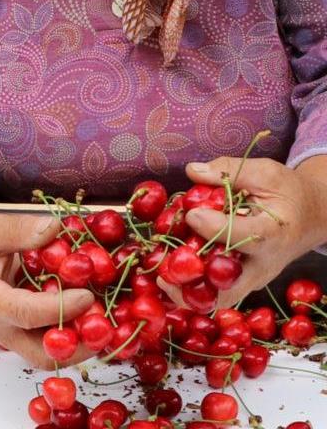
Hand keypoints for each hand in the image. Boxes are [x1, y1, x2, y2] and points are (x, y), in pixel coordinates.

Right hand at [0, 198, 94, 368]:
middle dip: (77, 347)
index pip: (26, 314)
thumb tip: (56, 229)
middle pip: (41, 354)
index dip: (60, 308)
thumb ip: (20, 230)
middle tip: (106, 329)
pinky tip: (92, 313)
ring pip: (48, 353)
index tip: (87, 295)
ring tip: (106, 322)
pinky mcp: (21, 330)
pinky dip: (72, 331)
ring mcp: (10, 333)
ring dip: (79, 342)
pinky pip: (49, 339)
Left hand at [158, 156, 326, 308]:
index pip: (241, 236)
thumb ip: (228, 171)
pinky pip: (214, 295)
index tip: (192, 213)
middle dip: (193, 279)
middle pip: (227, 286)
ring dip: (186, 291)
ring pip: (218, 298)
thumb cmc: (287, 193)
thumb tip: (192, 171)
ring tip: (159, 277)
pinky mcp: (241, 284)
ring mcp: (251, 279)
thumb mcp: (265, 173)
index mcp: (272, 233)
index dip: (213, 227)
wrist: (310, 217)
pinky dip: (190, 290)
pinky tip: (167, 275)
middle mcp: (262, 264)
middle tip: (163, 269)